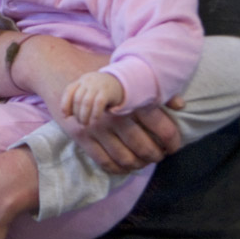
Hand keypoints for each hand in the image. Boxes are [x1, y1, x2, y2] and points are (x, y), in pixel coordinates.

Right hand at [4, 34, 179, 174]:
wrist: (58, 69)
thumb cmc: (96, 70)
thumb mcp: (125, 72)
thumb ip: (154, 89)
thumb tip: (181, 105)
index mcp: (131, 98)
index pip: (162, 127)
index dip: (172, 141)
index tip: (174, 147)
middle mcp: (116, 114)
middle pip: (145, 147)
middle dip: (156, 156)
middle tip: (159, 156)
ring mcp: (97, 127)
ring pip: (125, 158)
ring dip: (138, 165)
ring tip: (142, 162)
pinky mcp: (81, 135)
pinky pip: (104, 161)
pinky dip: (118, 169)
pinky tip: (124, 166)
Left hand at [60, 71, 123, 123]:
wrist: (121, 82)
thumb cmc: (100, 91)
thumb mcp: (88, 92)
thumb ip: (78, 101)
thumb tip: (66, 115)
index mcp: (81, 81)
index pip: (69, 91)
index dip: (65, 104)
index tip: (65, 116)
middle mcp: (88, 81)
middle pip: (77, 98)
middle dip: (76, 113)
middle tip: (80, 123)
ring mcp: (98, 85)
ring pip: (86, 102)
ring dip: (84, 115)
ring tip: (85, 124)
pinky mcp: (107, 91)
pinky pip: (98, 103)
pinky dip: (95, 113)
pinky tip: (95, 120)